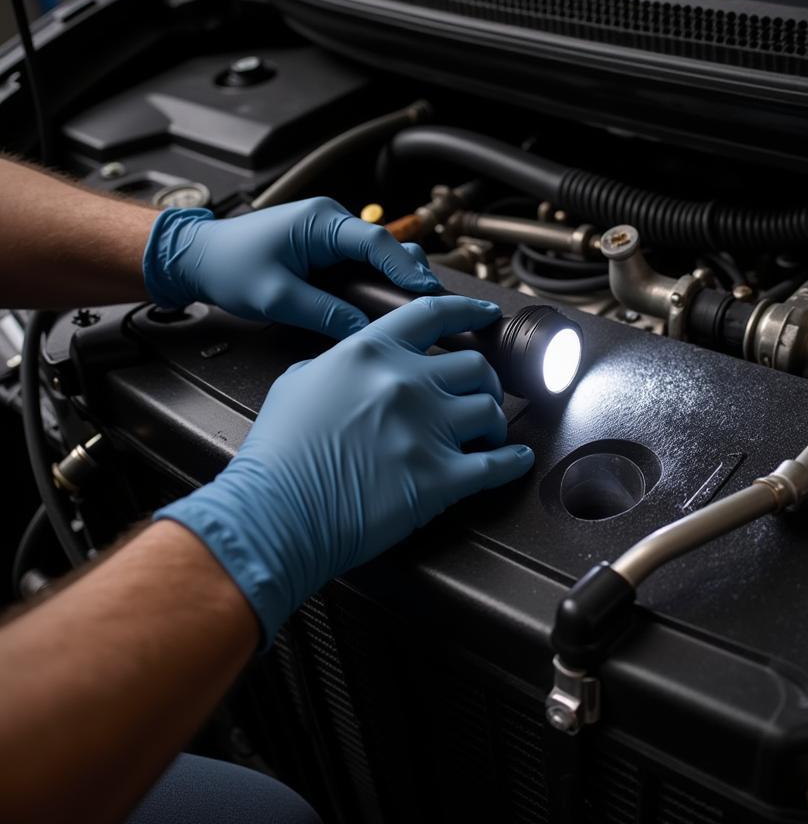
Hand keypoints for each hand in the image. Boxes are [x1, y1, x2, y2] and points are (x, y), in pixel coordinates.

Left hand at [142, 197, 440, 338]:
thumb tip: (363, 331)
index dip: (404, 267)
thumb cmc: (228, 266)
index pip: (375, 242)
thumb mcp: (276, 297)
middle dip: (409, 273)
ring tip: (415, 306)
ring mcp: (329, 235)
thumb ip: (323, 313)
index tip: (426, 290)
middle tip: (431, 303)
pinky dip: (378, 281)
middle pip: (385, 247)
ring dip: (394, 278)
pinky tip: (388, 303)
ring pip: (377, 256)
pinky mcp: (326, 251)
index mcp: (319, 222)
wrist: (197, 257)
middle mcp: (329, 222)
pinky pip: (362, 264)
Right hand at [155, 296, 535, 643]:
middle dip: (484, 381)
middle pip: (475, 366)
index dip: (468, 311)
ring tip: (487, 436)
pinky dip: (513, 462)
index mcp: (370, 355)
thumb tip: (351, 367)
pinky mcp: (440, 478)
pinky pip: (496, 464)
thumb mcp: (297, 385)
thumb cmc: (277, 456)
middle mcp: (405, 383)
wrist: (274, 512)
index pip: (433, 315)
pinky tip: (516, 460)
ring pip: (490, 411)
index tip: (486, 315)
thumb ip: (335, 365)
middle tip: (479, 395)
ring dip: (494, 424)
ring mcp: (427, 429)